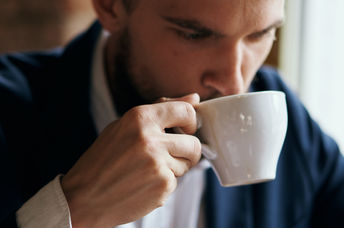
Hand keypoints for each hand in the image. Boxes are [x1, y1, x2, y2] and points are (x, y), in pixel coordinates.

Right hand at [61, 93, 201, 227]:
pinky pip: (176, 182)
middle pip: (194, 144)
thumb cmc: (103, 158)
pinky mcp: (161, 186)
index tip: (186, 129)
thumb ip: (161, 110)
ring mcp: (157, 164)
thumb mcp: (125, 125)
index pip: (186, 111)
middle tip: (171, 155)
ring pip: (187, 165)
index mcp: (140, 117)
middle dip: (187, 151)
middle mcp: (150, 139)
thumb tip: (194, 99)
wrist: (84, 196)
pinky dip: (164, 183)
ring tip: (149, 170)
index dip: (191, 122)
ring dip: (175, 168)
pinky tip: (144, 183)